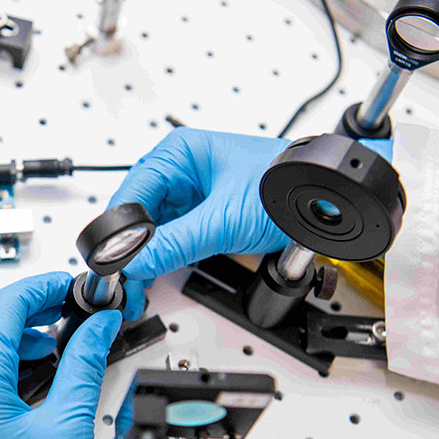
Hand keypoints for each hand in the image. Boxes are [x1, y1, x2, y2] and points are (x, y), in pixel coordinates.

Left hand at [0, 272, 122, 438]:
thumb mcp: (67, 426)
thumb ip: (84, 364)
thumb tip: (97, 327)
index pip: (6, 304)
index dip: (45, 287)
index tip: (74, 287)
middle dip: (23, 303)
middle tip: (65, 308)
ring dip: (2, 327)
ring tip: (48, 343)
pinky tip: (19, 371)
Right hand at [110, 128, 391, 317]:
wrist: (327, 200)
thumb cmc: (287, 187)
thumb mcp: (223, 220)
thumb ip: (175, 243)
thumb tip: (137, 260)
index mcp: (179, 153)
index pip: (130, 193)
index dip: (118, 232)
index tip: (111, 262)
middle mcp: (181, 169)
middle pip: (137, 213)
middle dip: (129, 248)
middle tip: (122, 280)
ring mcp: (192, 192)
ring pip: (152, 228)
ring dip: (144, 256)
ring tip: (136, 284)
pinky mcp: (203, 213)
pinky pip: (171, 235)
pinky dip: (162, 256)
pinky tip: (155, 274)